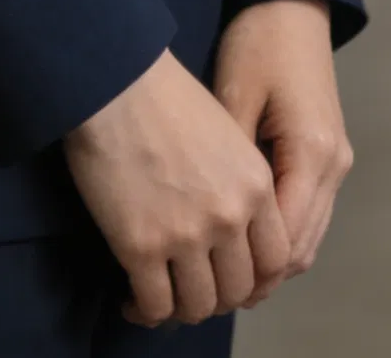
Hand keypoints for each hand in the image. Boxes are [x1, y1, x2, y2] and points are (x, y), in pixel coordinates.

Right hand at [63, 47, 291, 328]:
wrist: (115, 81)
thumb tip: (233, 223)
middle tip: (194, 289)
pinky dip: (144, 310)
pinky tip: (132, 299)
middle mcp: (230, 217)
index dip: (254, 279)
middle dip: (217, 297)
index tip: (231, 277)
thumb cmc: (166, 94)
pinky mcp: (140, 247)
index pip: (275, 261)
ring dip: (182, 308)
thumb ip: (239, 180)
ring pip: (198, 305)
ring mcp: (186, 236)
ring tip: (164, 297)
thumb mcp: (226, 130)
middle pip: (238, 290)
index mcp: (256, 186)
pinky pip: (154, 304)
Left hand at [212, 0, 351, 295]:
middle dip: (259, 275)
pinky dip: (281, 235)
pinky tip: (244, 237)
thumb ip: (230, 163)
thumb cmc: (258, 41)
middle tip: (206, 288)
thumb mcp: (234, 97)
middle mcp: (334, 164)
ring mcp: (336, 161)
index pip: (284, 238)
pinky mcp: (328, 155)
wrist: (291, 4)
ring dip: (272, 260)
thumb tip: (210, 222)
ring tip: (221, 270)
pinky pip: (308, 213)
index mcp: (312, 151)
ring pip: (308, 237)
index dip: (246, 267)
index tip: (202, 276)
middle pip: (301, 248)